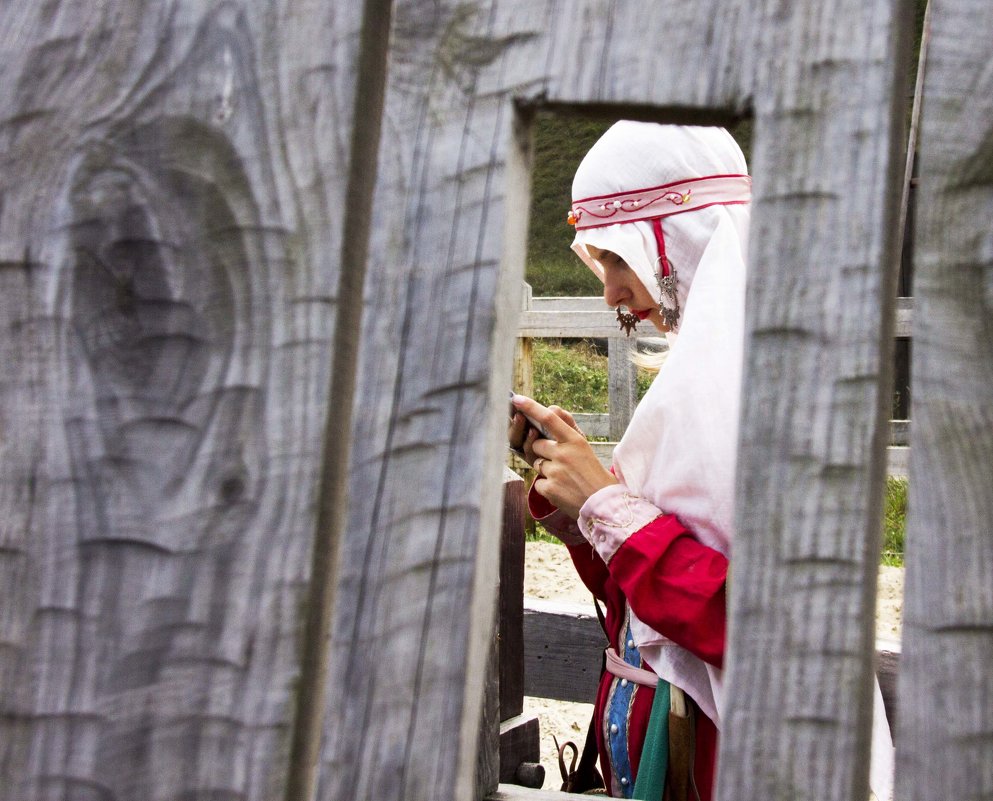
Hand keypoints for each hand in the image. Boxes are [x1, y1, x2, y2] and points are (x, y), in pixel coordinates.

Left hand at [510, 395, 617, 518]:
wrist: (603, 503)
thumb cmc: (592, 472)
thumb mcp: (584, 446)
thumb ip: (567, 425)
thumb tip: (551, 408)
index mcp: (574, 441)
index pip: (549, 418)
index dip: (530, 407)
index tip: (517, 399)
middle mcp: (564, 454)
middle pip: (537, 444)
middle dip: (543, 451)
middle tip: (560, 461)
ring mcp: (555, 472)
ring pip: (537, 464)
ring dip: (547, 470)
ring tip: (565, 477)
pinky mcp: (549, 489)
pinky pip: (538, 482)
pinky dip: (547, 486)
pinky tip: (562, 489)